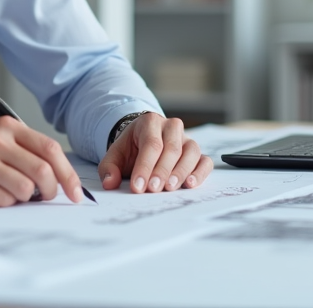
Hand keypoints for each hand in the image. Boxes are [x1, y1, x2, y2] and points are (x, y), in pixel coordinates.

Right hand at [0, 116, 85, 205]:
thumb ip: (23, 153)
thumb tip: (59, 178)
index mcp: (6, 126)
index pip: (50, 148)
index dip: (68, 173)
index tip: (76, 193)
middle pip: (43, 170)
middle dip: (50, 192)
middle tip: (45, 199)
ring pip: (25, 189)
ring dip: (21, 199)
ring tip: (5, 193)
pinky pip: (4, 200)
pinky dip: (2, 203)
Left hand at [97, 113, 212, 193]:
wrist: (143, 141)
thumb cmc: (131, 149)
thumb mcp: (115, 155)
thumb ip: (108, 168)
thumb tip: (109, 182)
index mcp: (150, 122)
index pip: (151, 144)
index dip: (145, 166)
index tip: (138, 186)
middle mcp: (171, 128)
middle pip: (171, 148)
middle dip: (162, 170)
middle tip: (153, 189)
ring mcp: (187, 139)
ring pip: (191, 152)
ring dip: (181, 172)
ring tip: (170, 188)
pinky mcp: (196, 153)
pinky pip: (205, 161)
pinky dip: (200, 173)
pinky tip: (191, 184)